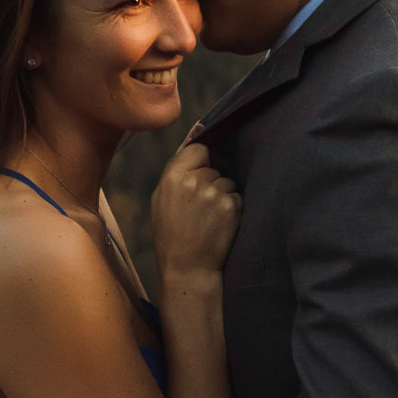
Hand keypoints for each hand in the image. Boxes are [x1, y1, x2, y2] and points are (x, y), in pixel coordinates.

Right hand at [152, 142, 240, 279]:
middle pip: (214, 168)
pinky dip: (231, 208)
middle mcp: (194, 181)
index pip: (199, 149)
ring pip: (227, 182)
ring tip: (208, 217)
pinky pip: (236, 196)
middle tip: (199, 208)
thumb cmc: (171, 233)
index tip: (198, 178)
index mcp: (172, 176)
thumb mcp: (161, 198)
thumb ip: (178, 167)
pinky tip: (219, 224)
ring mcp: (214, 194)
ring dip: (222, 195)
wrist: (187, 266)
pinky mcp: (231, 207)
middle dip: (210, 182)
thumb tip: (198, 130)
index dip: (201, 162)